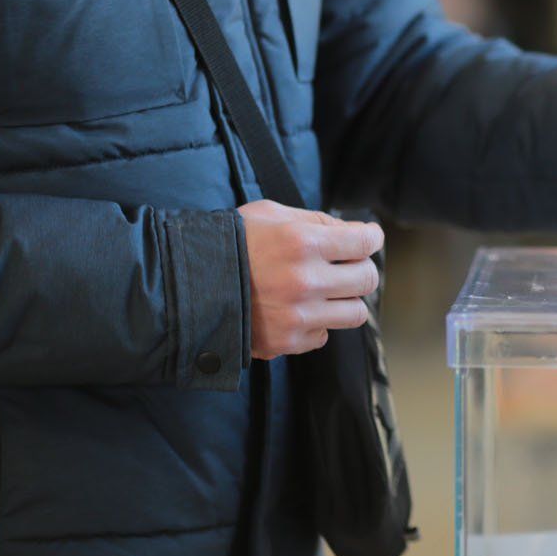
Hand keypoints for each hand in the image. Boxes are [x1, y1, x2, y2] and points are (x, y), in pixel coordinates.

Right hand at [238, 200, 384, 359]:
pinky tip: (296, 310)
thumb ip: (315, 221)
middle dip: (362, 269)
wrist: (184, 285)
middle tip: (348, 265)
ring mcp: (298, 315)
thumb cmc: (228, 243)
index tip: (369, 238)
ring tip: (326, 292)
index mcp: (302, 242)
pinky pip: (324, 335)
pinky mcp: (288, 341)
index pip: (364, 241)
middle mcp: (305, 281)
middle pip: (367, 279)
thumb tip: (354, 231)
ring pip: (356, 313)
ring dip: (346, 300)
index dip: (372, 237)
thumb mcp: (269, 214)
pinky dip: (317, 324)